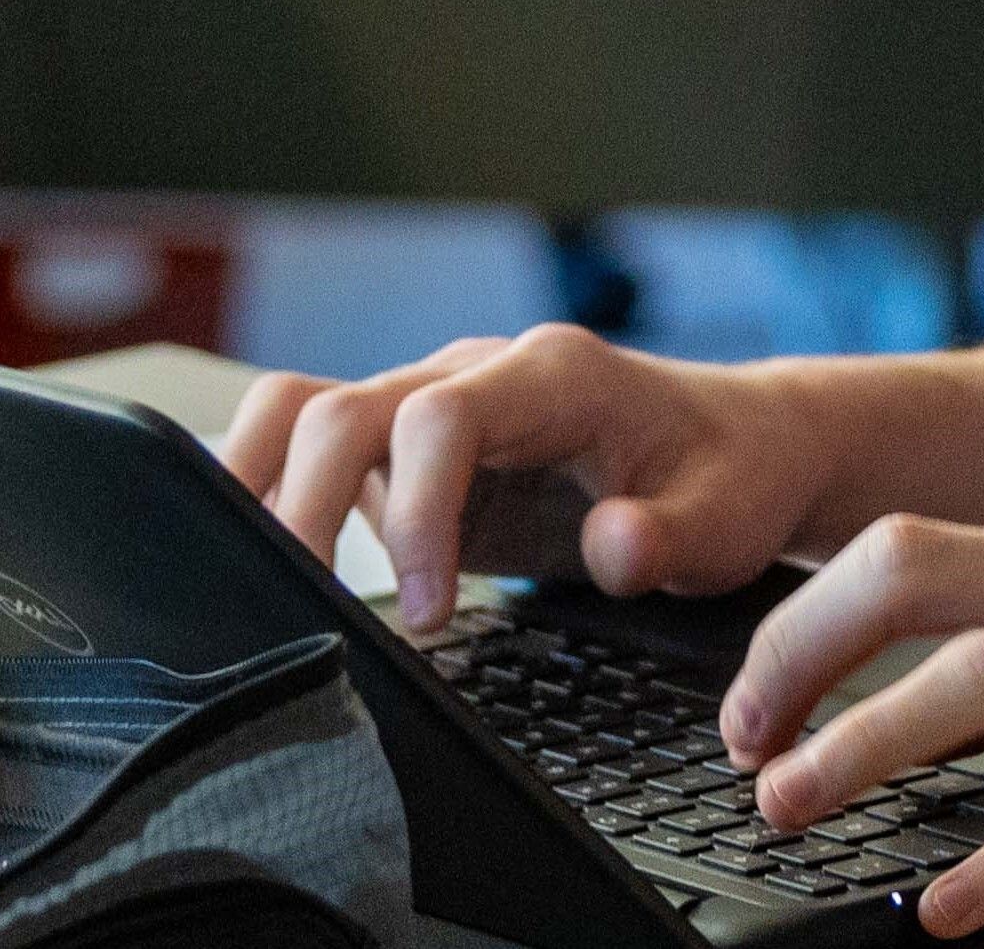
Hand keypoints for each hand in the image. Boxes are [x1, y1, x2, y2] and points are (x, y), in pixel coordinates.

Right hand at [214, 324, 845, 630]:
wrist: (735, 444)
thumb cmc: (727, 476)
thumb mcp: (727, 521)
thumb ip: (670, 539)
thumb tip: (614, 548)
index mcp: (553, 376)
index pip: (441, 417)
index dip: (417, 513)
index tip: (428, 612)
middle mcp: (477, 371)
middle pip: (346, 406)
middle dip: (311, 505)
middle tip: (311, 611)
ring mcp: (435, 402)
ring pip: (306, 409)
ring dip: (263, 482)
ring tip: (248, 572)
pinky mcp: (410, 446)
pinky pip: (316, 444)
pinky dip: (278, 491)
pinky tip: (273, 563)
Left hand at [719, 500, 983, 935]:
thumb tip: (929, 656)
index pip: (898, 551)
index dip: (801, 624)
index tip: (756, 698)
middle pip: (903, 576)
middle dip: (796, 657)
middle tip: (749, 745)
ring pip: (970, 676)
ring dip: (863, 745)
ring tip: (800, 808)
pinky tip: (950, 909)